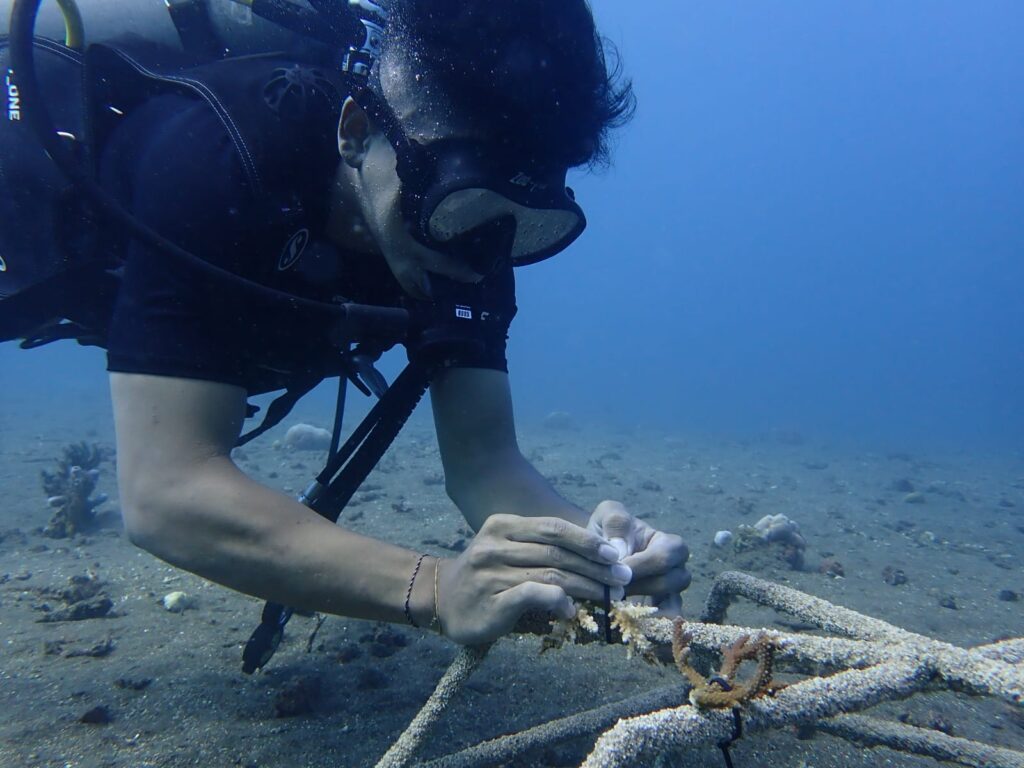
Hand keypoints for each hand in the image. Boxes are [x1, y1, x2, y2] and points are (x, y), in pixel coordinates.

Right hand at [435, 513, 633, 644]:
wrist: (443, 601)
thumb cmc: (486, 576)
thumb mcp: (508, 550)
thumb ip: (542, 549)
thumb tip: (595, 558)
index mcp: (502, 525)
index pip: (554, 528)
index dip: (587, 540)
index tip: (614, 554)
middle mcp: (494, 545)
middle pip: (557, 552)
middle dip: (595, 566)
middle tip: (621, 579)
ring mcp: (491, 572)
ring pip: (552, 574)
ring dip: (586, 586)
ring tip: (607, 596)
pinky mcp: (492, 600)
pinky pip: (535, 594)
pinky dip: (559, 601)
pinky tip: (572, 611)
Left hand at [587, 500, 690, 614]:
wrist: (598, 550)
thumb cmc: (608, 530)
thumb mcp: (609, 515)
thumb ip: (616, 525)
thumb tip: (621, 553)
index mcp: (669, 544)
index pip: (665, 557)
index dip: (642, 565)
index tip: (615, 569)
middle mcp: (676, 570)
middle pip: (669, 583)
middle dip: (638, 586)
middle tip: (611, 589)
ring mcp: (671, 593)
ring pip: (669, 606)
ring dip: (642, 607)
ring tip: (616, 606)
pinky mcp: (660, 612)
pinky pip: (664, 624)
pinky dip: (650, 626)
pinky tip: (629, 625)